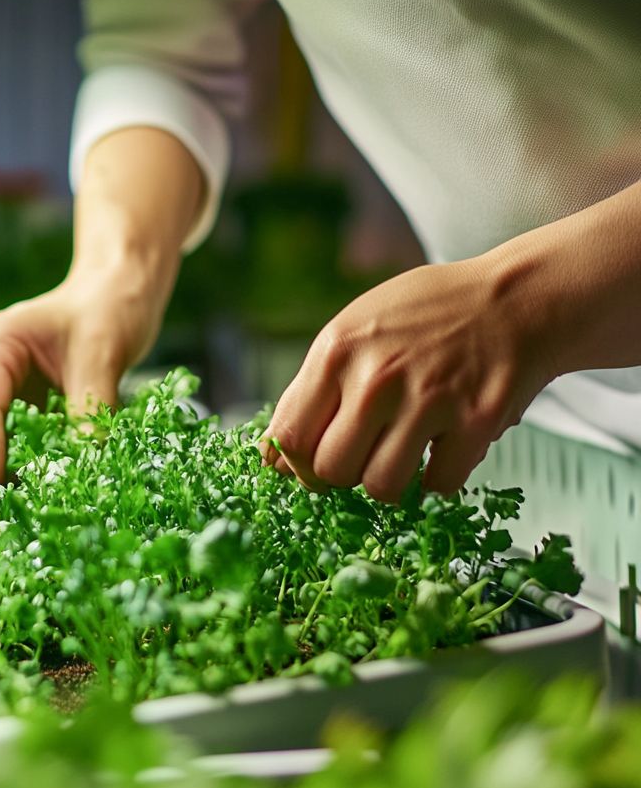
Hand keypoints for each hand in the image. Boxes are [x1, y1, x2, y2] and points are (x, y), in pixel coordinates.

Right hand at [0, 269, 166, 507]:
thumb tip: (88, 467)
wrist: (120, 291)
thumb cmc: (110, 308)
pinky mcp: (20, 407)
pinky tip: (25, 504)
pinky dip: (15, 473)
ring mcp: (0, 389)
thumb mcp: (102, 356)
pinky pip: (10, 445)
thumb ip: (90, 410)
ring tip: (2, 524)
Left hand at [263, 258, 555, 502]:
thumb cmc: (427, 318)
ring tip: (402, 454)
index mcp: (337, 351)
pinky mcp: (476, 422)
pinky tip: (443, 450)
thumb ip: (311, 390)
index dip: (295, 465)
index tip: (312, 466)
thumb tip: (271, 457)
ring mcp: (428, 400)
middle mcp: (377, 377)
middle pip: (329, 470)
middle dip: (342, 474)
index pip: (289, 437)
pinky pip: (438, 486)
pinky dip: (438, 480)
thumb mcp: (354, 331)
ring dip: (389, 482)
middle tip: (364, 455)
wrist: (517, 300)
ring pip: (380, 487)